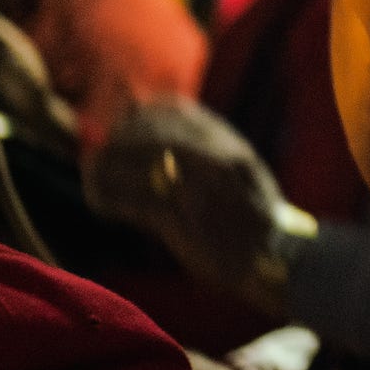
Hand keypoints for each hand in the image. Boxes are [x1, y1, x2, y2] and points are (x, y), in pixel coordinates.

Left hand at [85, 97, 307, 316]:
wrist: (277, 259)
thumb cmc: (256, 219)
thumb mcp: (244, 171)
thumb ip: (213, 151)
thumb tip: (169, 138)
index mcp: (229, 144)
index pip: (176, 110)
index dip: (142, 113)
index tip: (122, 122)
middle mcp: (214, 158)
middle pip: (151, 133)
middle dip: (119, 141)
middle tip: (98, 154)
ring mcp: (198, 187)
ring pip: (136, 163)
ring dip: (105, 169)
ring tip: (91, 175)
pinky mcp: (182, 219)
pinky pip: (133, 202)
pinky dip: (109, 199)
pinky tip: (98, 202)